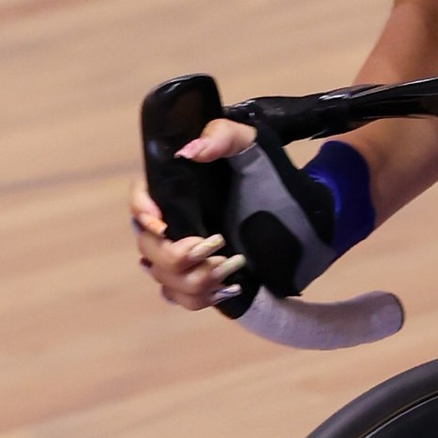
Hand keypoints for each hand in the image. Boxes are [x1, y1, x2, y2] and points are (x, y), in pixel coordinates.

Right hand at [131, 114, 256, 310]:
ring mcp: (183, 255)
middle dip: (177, 254)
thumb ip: (221, 138)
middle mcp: (172, 224)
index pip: (139, 200)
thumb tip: (189, 151)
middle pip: (148, 247)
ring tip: (233, 264)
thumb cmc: (266, 172)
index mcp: (174, 190)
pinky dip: (202, 298)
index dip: (142, 213)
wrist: (298, 212)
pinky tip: (228, 286)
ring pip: (165, 278)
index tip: (163, 224)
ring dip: (196, 278)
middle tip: (216, 242)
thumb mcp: (249, 145)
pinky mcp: (197, 279)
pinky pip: (182, 299)